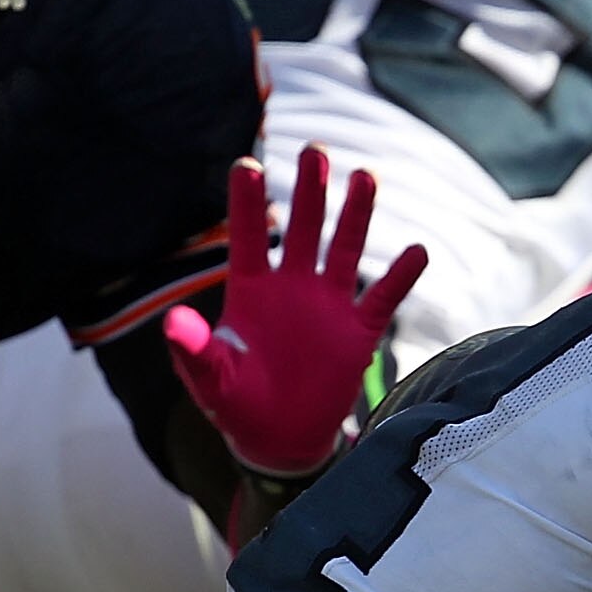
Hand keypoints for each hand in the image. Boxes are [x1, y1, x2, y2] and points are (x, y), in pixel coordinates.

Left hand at [164, 146, 428, 476]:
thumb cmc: (235, 405)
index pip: (249, 236)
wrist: (279, 440)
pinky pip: (382, 298)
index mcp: (250, 291)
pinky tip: (417, 251)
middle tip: (315, 152)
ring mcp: (327, 306)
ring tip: (365, 176)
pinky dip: (400, 276)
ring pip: (344, 250)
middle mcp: (291, 287)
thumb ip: (192, 350)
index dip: (248, 203)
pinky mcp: (358, 333)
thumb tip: (175, 320)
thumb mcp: (208, 380)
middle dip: (310, 191)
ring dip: (355, 215)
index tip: (247, 166)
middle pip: (303, 228)